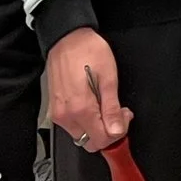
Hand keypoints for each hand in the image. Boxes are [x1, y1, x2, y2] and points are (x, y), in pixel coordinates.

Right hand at [48, 28, 130, 150]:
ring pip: (82, 135)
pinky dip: (86, 121)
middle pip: (90, 142)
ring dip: (97, 127)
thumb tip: (117, 131)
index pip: (101, 140)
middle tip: (118, 111)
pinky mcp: (56, 109)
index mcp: (80, 109)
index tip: (124, 116)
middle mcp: (66, 116)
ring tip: (106, 103)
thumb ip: (112, 108)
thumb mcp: (108, 77)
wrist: (67, 38)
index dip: (118, 132)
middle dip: (108, 132)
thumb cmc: (88, 51)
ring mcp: (58, 114)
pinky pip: (73, 125)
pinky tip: (94, 103)